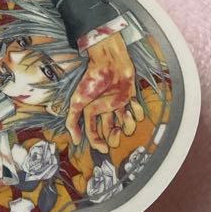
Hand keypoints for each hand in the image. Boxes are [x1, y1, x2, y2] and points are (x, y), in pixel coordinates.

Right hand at [66, 33, 145, 153]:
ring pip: (126, 126)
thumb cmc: (92, 80)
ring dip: (128, 125)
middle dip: (114, 137)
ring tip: (126, 114)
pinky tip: (133, 105)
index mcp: (91, 111)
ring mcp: (118, 105)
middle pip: (111, 133)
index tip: (104, 149)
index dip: (98, 143)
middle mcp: (105, 110)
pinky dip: (138, 112)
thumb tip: (75, 141)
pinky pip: (138, 113)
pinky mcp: (130, 99)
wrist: (109, 62)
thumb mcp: (77, 101)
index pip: (94, 133)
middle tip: (117, 131)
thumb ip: (72, 121)